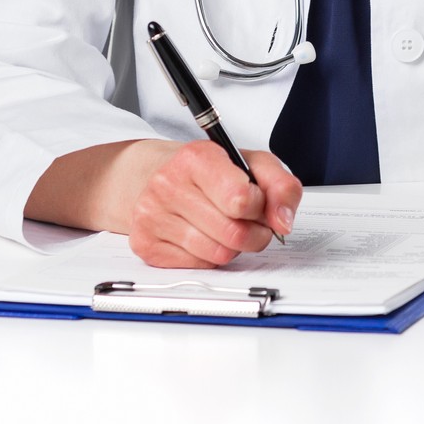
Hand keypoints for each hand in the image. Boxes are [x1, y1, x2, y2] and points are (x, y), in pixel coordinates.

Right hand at [30, 137, 301, 267]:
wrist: (136, 174)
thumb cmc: (200, 167)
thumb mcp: (243, 157)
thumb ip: (278, 182)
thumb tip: (287, 219)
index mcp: (196, 157)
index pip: (243, 195)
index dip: (263, 205)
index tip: (260, 201)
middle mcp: (169, 186)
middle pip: (236, 232)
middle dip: (254, 232)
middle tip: (249, 220)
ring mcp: (153, 219)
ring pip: (218, 255)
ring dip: (233, 247)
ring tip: (225, 226)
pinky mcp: (145, 247)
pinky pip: (196, 267)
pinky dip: (208, 257)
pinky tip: (200, 236)